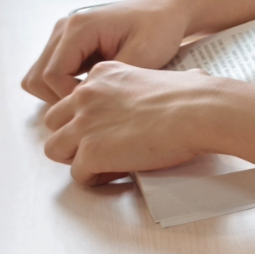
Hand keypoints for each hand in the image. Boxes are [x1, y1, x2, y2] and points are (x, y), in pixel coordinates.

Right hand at [21, 0, 192, 101]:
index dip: (68, 97)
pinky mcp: (69, 42)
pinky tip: (93, 87)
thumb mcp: (142, 55)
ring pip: (38, 76)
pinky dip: (64, 85)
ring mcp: (63, 34)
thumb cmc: (159, 29)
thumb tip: (84, 102)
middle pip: (36, 78)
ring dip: (58, 93)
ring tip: (92, 97)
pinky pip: (51, 72)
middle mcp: (64, 28)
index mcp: (79, 27)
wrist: (167, 10)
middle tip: (92, 105)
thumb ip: (110, 79)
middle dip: (59, 98)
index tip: (96, 105)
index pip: (51, 75)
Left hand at [41, 62, 246, 184]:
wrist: (200, 112)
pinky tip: (117, 175)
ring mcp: (85, 124)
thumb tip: (189, 82)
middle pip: (54, 121)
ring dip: (76, 159)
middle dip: (71, 136)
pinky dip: (95, 179)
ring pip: (54, 148)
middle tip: (97, 148)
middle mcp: (86, 95)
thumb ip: (151, 82)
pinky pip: (78, 174)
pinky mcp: (92, 152)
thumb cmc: (193, 96)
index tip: (106, 128)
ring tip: (103, 165)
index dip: (88, 117)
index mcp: (103, 74)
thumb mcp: (161, 75)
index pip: (75, 98)